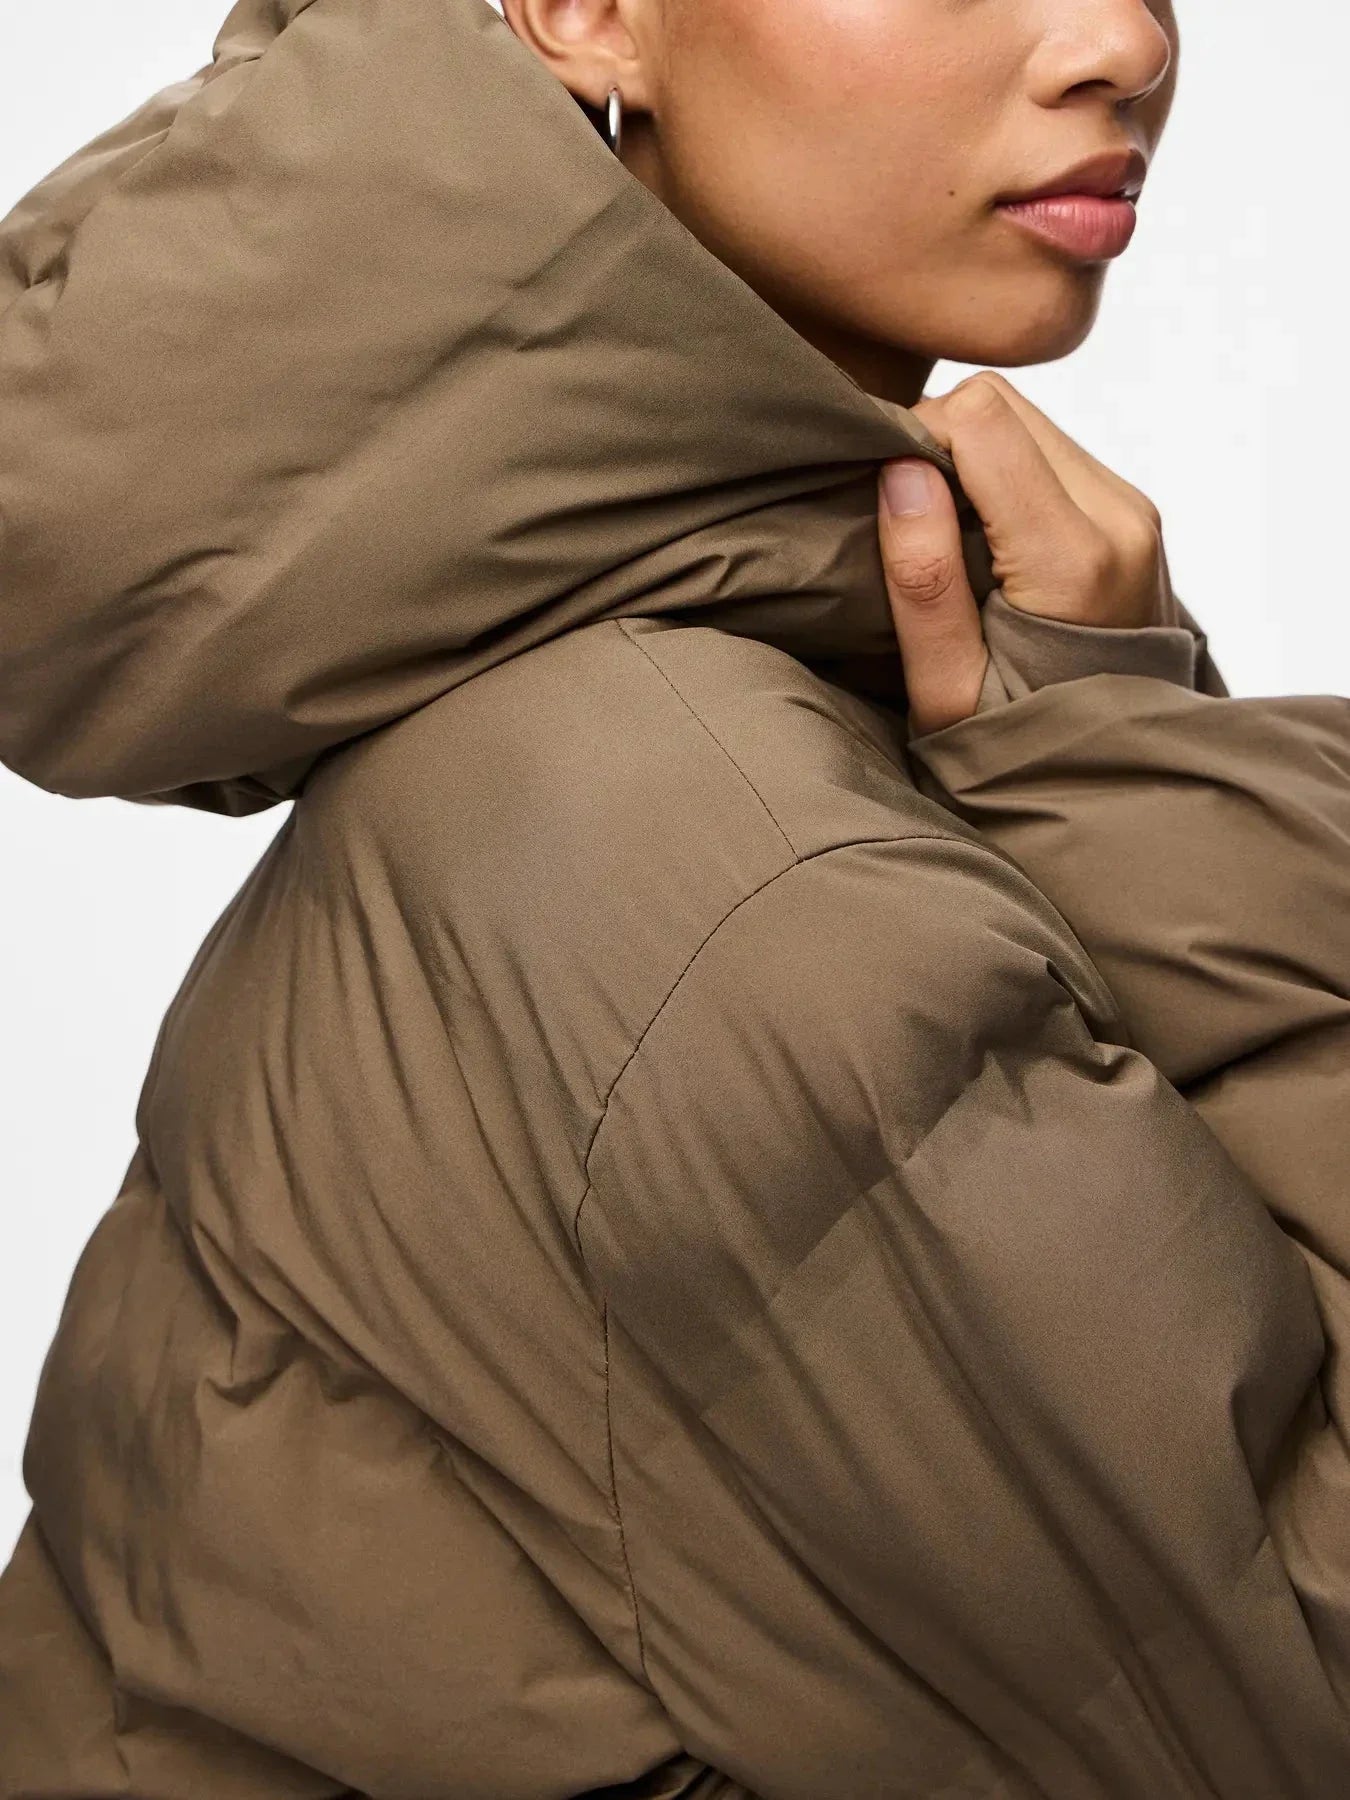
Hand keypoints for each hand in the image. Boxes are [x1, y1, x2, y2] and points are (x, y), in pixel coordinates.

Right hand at [876, 371, 1177, 737]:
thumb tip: (900, 472)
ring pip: (1028, 420)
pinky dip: (1001, 475)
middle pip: (1005, 407)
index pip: (982, 419)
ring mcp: (1134, 512)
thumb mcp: (947, 691)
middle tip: (903, 519)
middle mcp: (1120, 517)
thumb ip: (924, 582)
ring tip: (941, 536)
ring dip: (970, 459)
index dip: (912, 439)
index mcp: (1073, 560)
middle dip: (938, 443)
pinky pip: (1050, 452)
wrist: (1111, 784)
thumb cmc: (1015, 752)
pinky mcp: (1133, 515)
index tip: (881, 499)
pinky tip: (979, 540)